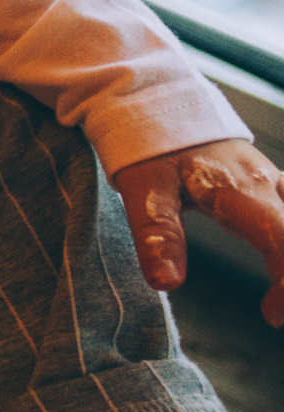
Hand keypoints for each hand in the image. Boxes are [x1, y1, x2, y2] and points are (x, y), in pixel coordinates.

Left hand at [113, 138, 283, 325]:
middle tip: (279, 311)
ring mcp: (273, 182)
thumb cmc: (146, 141)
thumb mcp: (142, 186)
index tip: (272, 316)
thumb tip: (166, 283)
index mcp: (242, 191)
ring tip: (282, 294)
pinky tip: (282, 259)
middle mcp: (268, 186)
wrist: (151, 96)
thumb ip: (156, 233)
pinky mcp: (270, 182)